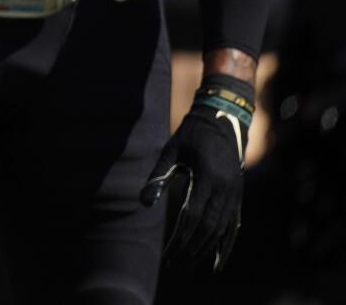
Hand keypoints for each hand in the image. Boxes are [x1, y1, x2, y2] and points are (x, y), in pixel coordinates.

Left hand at [141, 77, 251, 270]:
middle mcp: (226, 190)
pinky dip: (226, 244)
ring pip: (223, 230)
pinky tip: (217, 260)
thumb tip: (144, 203)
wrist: (223, 117)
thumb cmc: (192, 134)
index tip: (168, 254)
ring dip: (206, 250)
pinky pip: (234, 225)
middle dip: (191, 250)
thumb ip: (158, 177)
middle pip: (208, 229)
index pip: (193, 218)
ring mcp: (235, 194)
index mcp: (208, 179)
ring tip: (191, 265)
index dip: (181, 239)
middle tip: (175, 265)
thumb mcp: (171, 151)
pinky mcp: (238, 195)